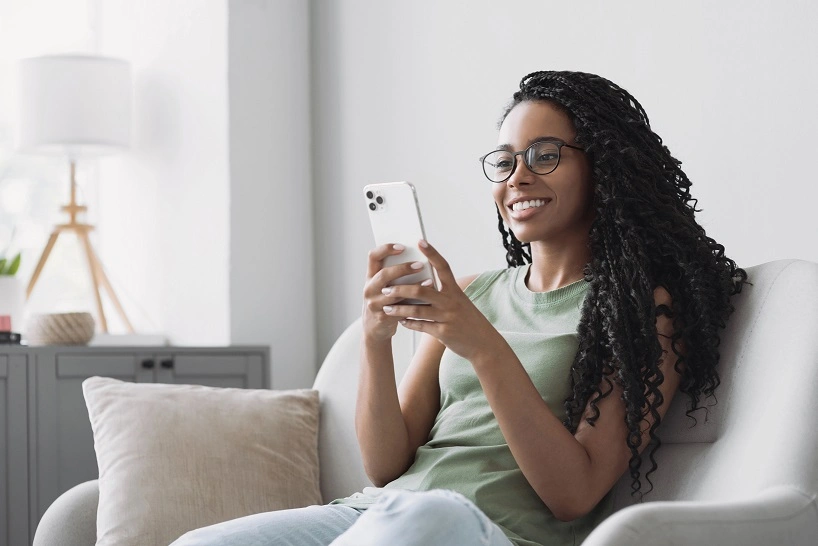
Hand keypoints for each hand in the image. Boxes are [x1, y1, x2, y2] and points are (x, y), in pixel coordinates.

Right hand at [362, 243, 431, 342]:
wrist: (374, 330)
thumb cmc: (385, 302)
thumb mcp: (383, 287)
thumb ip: (394, 275)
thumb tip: (420, 259)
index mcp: (370, 276)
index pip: (373, 256)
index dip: (386, 249)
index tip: (402, 246)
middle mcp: (369, 289)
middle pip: (384, 274)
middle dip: (403, 268)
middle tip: (420, 265)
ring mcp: (374, 304)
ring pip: (394, 293)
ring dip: (413, 287)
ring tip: (430, 281)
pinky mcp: (383, 317)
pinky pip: (400, 310)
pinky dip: (414, 304)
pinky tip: (426, 301)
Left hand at [381, 240, 502, 360]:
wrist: (484, 343)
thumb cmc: (469, 320)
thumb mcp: (460, 302)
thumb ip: (444, 293)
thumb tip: (424, 282)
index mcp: (456, 290)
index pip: (443, 267)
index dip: (432, 253)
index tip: (419, 241)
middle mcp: (451, 301)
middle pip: (421, 290)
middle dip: (401, 289)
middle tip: (386, 289)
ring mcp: (447, 317)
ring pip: (417, 310)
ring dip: (399, 309)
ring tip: (387, 308)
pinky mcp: (443, 333)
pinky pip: (421, 326)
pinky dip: (409, 324)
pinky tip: (401, 322)